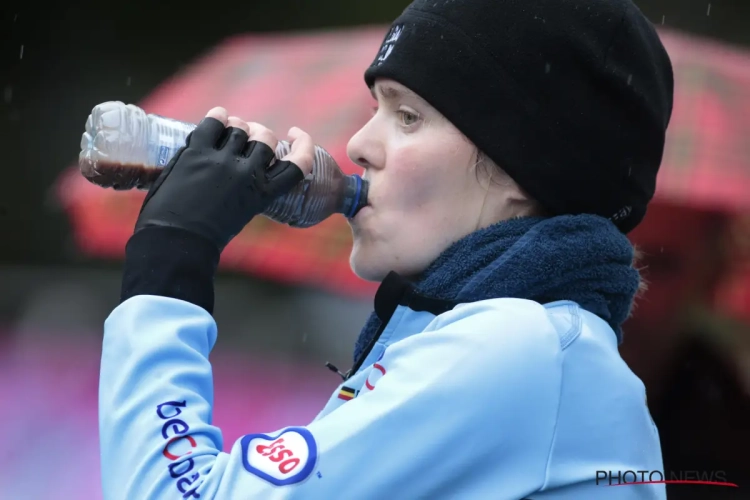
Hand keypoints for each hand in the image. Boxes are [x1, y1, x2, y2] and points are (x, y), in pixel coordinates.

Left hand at [135, 107, 314, 250]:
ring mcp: (222, 161)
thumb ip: (247, 190)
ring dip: (236, 125)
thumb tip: (243, 166)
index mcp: (263, 194)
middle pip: (265, 138)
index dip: (303, 145)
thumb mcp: (241, 213)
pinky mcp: (197, 153)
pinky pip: (213, 123)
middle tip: (248, 135)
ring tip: (228, 128)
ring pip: (239, 128)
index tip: (295, 134)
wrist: (176, 242)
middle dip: (259, 133)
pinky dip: (217, 116)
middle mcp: (248, 174)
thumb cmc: (205, 236)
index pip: (298, 163)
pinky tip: (217, 117)